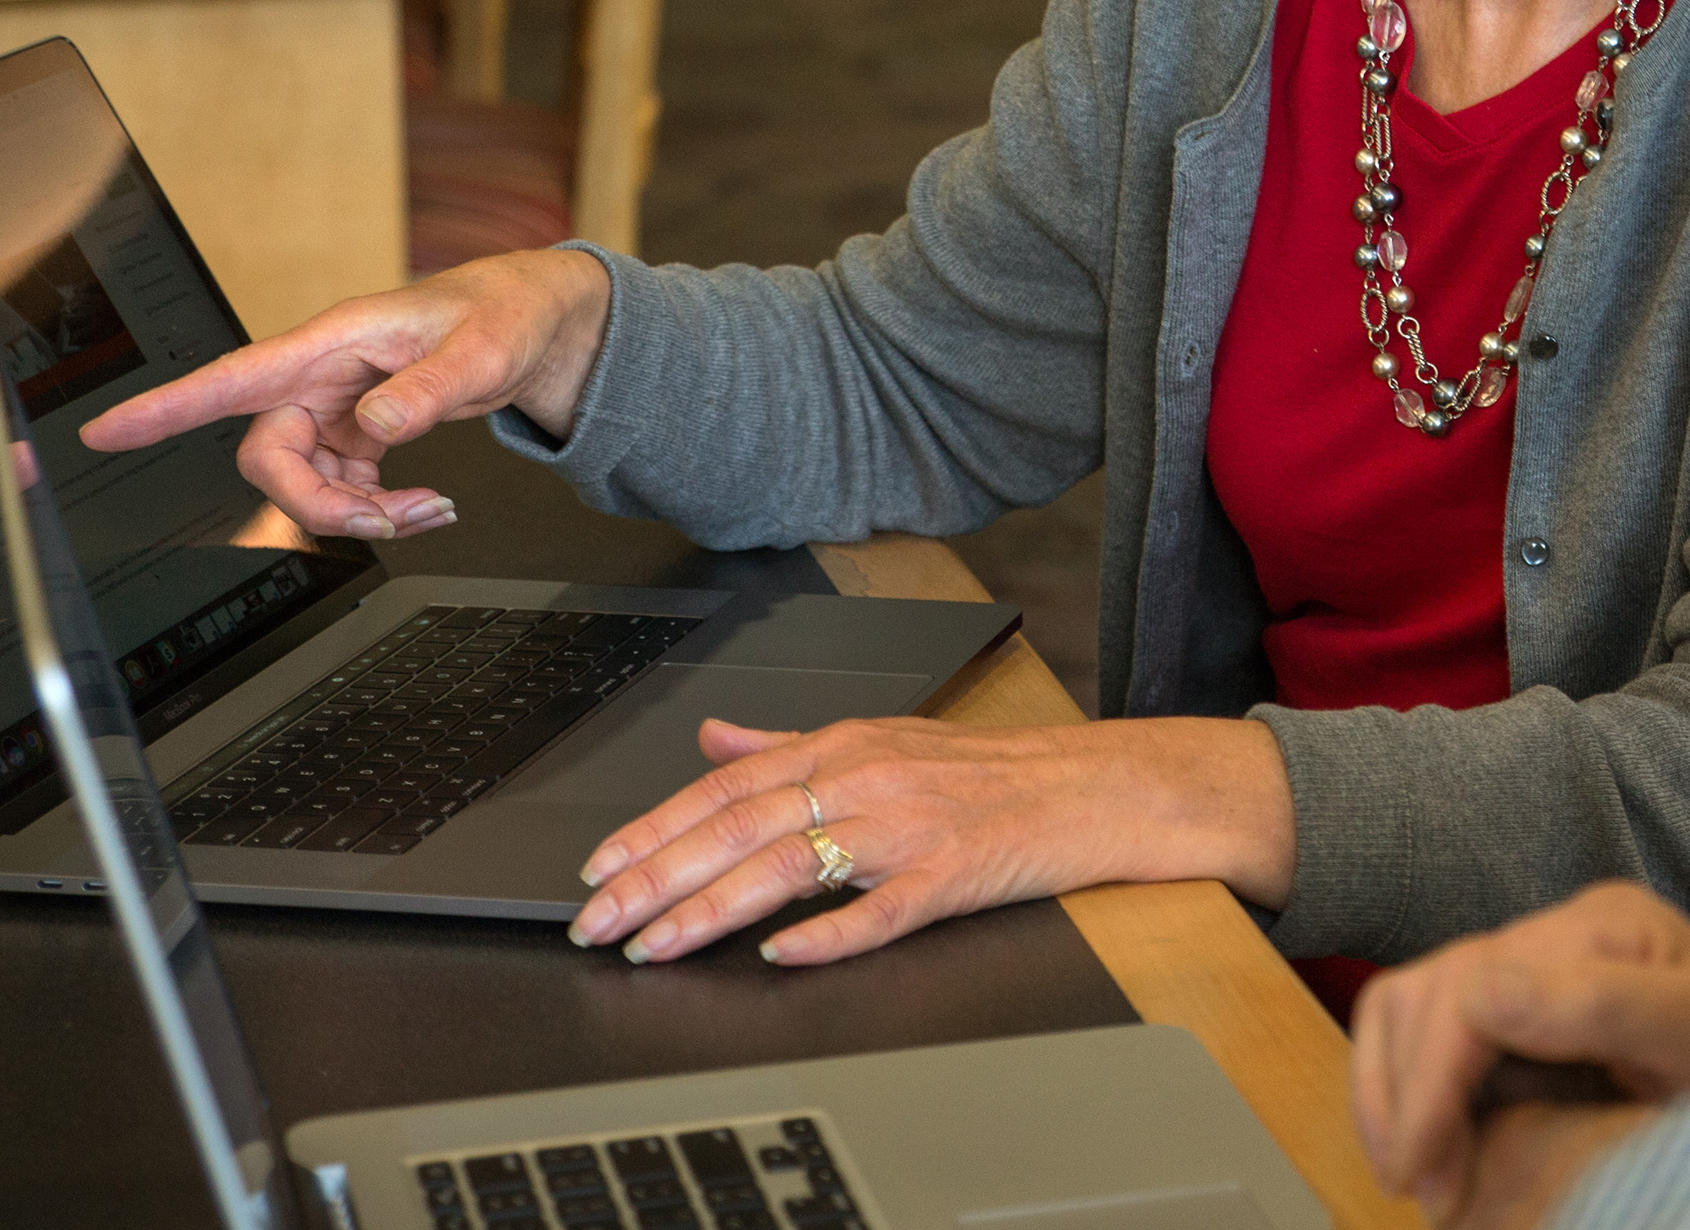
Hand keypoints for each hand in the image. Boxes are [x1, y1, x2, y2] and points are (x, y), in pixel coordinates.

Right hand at [73, 248, 612, 540]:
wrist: (532, 322)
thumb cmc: (501, 313)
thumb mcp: (480, 349)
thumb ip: (427, 390)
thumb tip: (376, 428)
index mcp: (331, 341)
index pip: (232, 376)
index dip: (164, 407)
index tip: (105, 432)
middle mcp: (320, 376)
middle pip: (268, 456)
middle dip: (318, 503)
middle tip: (388, 516)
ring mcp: (334, 407)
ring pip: (303, 482)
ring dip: (358, 513)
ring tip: (428, 511)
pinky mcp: (355, 433)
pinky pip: (340, 485)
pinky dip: (379, 508)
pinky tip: (425, 505)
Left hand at [565, 713, 1293, 968]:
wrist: (1094, 785)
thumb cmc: (990, 772)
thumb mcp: (882, 737)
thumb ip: (787, 742)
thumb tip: (710, 736)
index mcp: (841, 745)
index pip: (724, 789)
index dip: (652, 829)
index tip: (595, 870)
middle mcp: (864, 776)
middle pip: (738, 828)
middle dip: (655, 878)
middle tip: (595, 922)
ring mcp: (907, 826)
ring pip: (790, 866)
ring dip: (712, 909)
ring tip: (656, 947)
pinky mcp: (952, 872)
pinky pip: (882, 908)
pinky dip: (830, 932)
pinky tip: (783, 954)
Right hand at [1353, 882, 1689, 1222]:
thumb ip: (1602, 1005)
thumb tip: (1483, 992)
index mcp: (1602, 926)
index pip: (1470, 988)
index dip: (1429, 1082)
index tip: (1423, 1173)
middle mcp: (1559, 932)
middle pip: (1427, 991)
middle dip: (1405, 1096)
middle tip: (1421, 1190)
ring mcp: (1539, 965)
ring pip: (1412, 1004)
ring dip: (1395, 1092)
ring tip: (1418, 1176)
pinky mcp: (1526, 1006)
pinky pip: (1434, 1032)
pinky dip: (1411, 1090)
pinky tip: (1430, 1147)